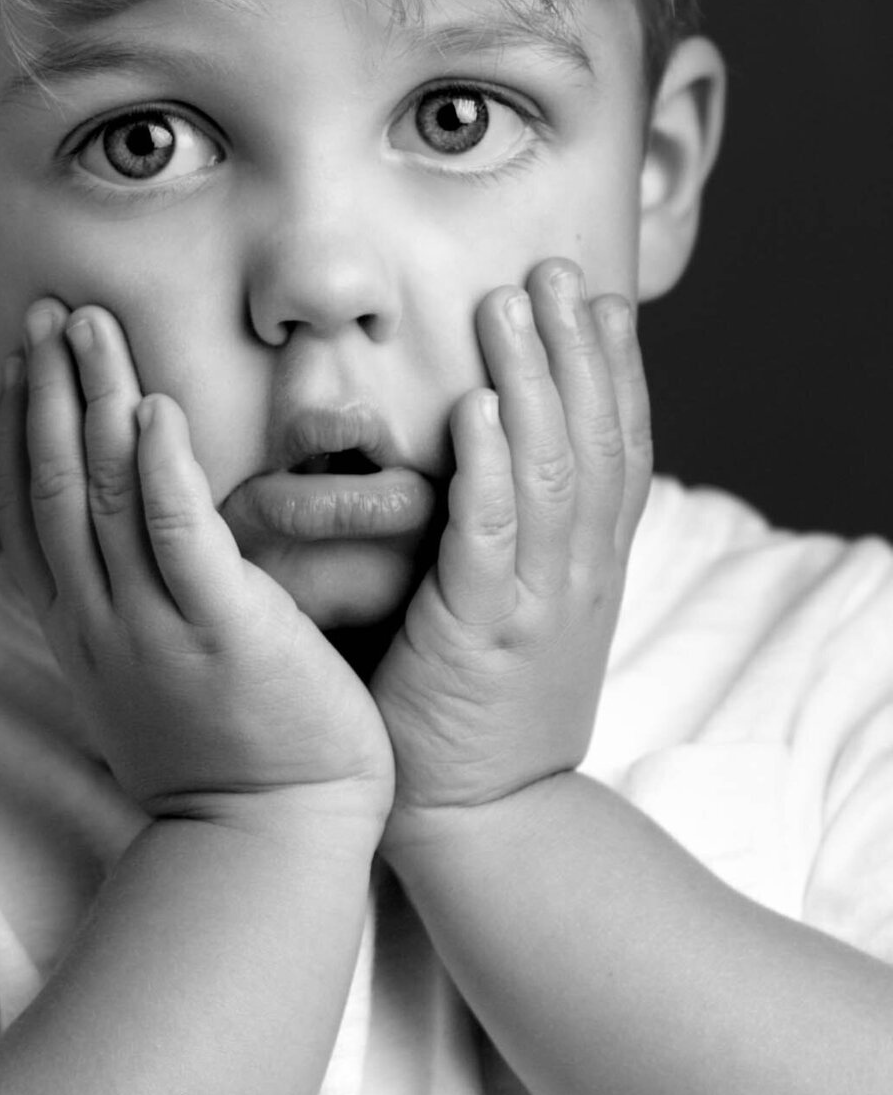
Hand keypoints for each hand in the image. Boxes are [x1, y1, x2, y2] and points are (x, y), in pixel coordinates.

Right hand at [0, 299, 393, 823]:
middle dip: (50, 392)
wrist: (271, 839)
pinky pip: (178, 536)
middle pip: (55, 485)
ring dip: (95, 402)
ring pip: (104, 496)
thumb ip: (127, 606)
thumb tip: (116, 549)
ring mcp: (155, 627)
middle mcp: (102, 622)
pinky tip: (155, 407)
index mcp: (83, 629)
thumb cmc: (227, 753)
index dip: (21, 429)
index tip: (25, 361)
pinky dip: (160, 468)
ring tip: (93, 326)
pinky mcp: (222, 631)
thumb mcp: (146, 675)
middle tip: (50, 313)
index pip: (28, 511)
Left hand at [370, 259, 651, 834]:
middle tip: (554, 271)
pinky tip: (475, 408)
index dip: (614, 370)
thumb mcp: (529, 617)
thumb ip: (524, 544)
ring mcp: (536, 603)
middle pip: (593, 439)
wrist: (484, 822)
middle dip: (574, 349)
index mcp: (591, 569)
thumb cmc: (483, 710)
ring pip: (547, 470)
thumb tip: (504, 467)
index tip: (598, 301)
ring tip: (509, 305)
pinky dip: (488, 468)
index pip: (618, 449)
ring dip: (530, 381)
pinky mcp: (481, 634)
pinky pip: (491, 537)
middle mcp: (579, 575)